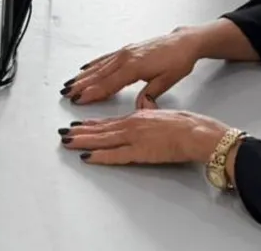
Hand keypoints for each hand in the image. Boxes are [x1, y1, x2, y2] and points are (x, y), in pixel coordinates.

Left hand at [59, 109, 229, 165]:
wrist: (197, 132)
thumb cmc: (187, 123)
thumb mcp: (165, 112)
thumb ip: (152, 109)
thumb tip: (147, 104)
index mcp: (138, 116)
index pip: (110, 121)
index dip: (92, 124)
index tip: (78, 125)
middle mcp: (132, 125)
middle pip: (101, 129)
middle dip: (80, 132)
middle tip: (64, 133)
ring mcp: (134, 138)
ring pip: (102, 140)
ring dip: (83, 141)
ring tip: (67, 142)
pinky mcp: (139, 152)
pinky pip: (114, 155)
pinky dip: (99, 156)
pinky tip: (86, 156)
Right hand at [62, 29, 200, 106]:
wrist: (184, 42)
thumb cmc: (178, 61)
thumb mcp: (168, 80)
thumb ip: (151, 94)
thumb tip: (139, 107)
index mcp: (135, 67)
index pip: (110, 83)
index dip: (93, 93)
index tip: (79, 99)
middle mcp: (126, 58)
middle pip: (100, 75)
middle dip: (81, 85)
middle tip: (66, 94)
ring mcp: (125, 52)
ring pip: (99, 66)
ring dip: (83, 76)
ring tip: (69, 83)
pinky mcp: (127, 50)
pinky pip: (105, 58)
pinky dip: (93, 64)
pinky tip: (84, 69)